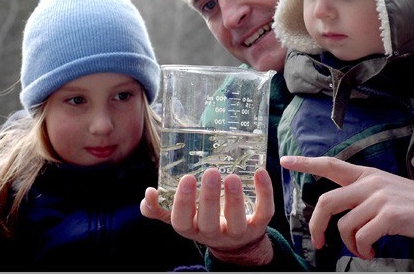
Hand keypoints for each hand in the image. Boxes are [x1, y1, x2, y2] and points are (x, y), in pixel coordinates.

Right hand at [141, 167, 275, 265]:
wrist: (236, 241)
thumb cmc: (203, 219)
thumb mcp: (181, 216)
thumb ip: (161, 207)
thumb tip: (149, 193)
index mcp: (191, 228)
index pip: (182, 222)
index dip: (182, 203)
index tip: (186, 179)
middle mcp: (213, 233)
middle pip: (209, 221)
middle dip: (209, 198)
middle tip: (210, 173)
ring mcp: (237, 231)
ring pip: (236, 220)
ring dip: (234, 198)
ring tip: (232, 176)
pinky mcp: (259, 225)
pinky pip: (264, 211)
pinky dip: (265, 192)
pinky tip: (260, 172)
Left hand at [280, 156, 413, 259]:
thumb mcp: (385, 189)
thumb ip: (362, 196)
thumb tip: (341, 217)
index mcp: (366, 175)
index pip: (330, 164)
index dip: (305, 163)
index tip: (285, 161)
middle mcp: (369, 183)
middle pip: (327, 202)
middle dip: (317, 226)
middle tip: (320, 242)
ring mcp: (379, 197)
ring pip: (345, 225)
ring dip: (350, 244)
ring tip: (364, 248)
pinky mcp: (390, 215)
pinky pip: (362, 236)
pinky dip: (364, 249)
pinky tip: (373, 250)